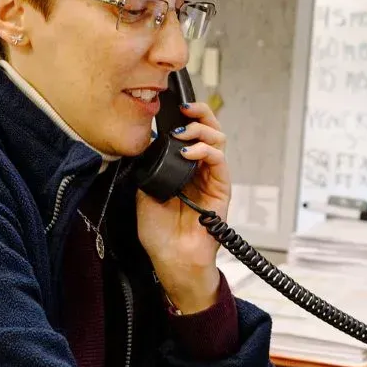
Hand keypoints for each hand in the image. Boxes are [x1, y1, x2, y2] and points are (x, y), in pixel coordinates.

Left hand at [136, 101, 230, 313]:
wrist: (171, 259)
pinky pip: (220, 162)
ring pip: (217, 140)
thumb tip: (150, 143)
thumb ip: (151, 168)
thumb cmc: (159, 233)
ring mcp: (212, 179)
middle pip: (209, 130)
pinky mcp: (222, 190)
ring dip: (201, 130)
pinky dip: (206, 151)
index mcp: (182, 168)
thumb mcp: (145, 192)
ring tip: (183, 134)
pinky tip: (189, 152)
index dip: (184, 117)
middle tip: (185, 109)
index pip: (189, 133)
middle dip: (199, 114)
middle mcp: (200, 169)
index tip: (170, 107)